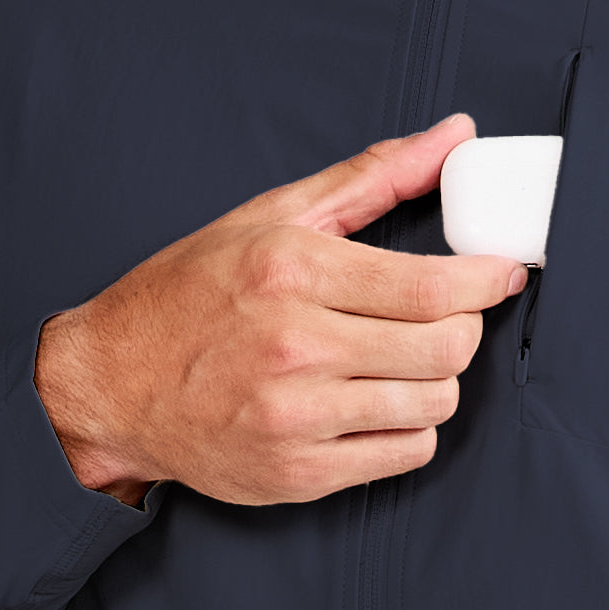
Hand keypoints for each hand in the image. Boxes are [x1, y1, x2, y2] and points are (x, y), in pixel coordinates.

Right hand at [33, 114, 528, 506]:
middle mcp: (295, 345)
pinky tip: (378, 404)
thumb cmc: (188, 297)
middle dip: (464, 329)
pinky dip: (411, 428)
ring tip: (402, 362)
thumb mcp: (270, 217)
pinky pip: (407, 454)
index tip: (499, 274)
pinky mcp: (298, 473)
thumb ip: (371, 178)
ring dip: (438, 380)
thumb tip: (454, 136)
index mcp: (292, 271)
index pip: (434, 285)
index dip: (487, 280)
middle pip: (448, 347)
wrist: (108, 387)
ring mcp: (296, 417)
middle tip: (443, 318)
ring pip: (436, 404)